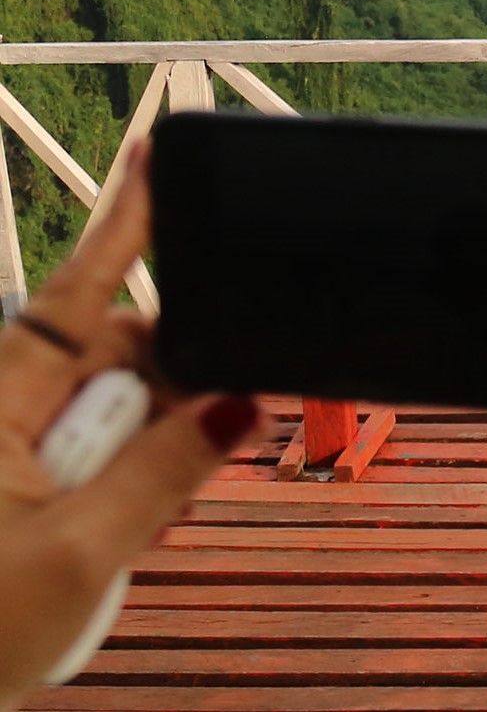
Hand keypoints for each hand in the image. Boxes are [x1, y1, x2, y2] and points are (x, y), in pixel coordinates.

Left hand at [0, 159, 263, 711]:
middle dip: (168, 384)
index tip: (159, 151)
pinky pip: (70, 463)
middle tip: (217, 442)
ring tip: (139, 531)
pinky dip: (107, 489)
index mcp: (0, 408)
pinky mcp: (2, 495)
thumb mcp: (80, 560)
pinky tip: (115, 540)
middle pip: (101, 358)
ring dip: (137, 453)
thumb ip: (163, 477)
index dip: (126, 223)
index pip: (77, 295)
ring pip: (92, 416)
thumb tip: (238, 404)